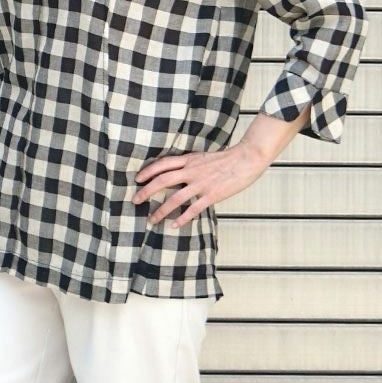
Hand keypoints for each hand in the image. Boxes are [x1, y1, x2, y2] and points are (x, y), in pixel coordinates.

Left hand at [131, 141, 271, 228]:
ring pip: (175, 198)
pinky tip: (174, 225)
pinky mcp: (211, 195)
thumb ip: (190, 164)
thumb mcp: (203, 157)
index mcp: (190, 160)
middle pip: (163, 180)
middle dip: (146, 191)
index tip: (138, 179)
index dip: (148, 171)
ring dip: (161, 210)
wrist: (246, 159)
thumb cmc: (227, 158)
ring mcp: (201, 184)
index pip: (163, 164)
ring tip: (151, 220)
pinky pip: (194, 209)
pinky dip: (183, 218)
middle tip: (135, 200)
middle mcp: (192, 171)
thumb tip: (177, 172)